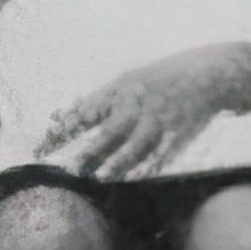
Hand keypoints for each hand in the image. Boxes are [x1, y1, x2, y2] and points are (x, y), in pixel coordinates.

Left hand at [37, 42, 250, 180]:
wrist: (207, 72)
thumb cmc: (159, 78)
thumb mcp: (128, 81)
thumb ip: (102, 100)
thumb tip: (68, 115)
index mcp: (119, 89)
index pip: (84, 110)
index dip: (63, 129)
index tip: (43, 145)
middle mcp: (137, 103)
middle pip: (108, 131)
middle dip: (88, 151)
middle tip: (69, 169)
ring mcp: (158, 118)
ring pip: (135, 145)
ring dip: (117, 162)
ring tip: (99, 176)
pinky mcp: (179, 132)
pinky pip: (161, 153)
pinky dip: (149, 166)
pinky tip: (136, 178)